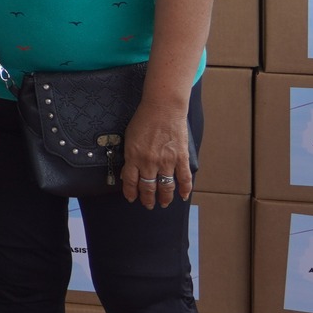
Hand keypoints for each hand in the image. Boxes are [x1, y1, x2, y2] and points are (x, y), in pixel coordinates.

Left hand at [120, 94, 194, 208]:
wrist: (163, 107)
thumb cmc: (144, 119)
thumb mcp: (129, 137)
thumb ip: (130, 156)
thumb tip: (128, 172)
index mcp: (134, 156)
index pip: (130, 181)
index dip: (131, 193)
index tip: (132, 198)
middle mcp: (149, 162)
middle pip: (148, 187)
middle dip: (147, 199)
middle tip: (148, 205)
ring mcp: (166, 161)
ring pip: (165, 187)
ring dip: (165, 198)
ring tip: (164, 203)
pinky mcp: (180, 158)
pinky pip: (184, 179)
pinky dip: (184, 189)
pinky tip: (182, 196)